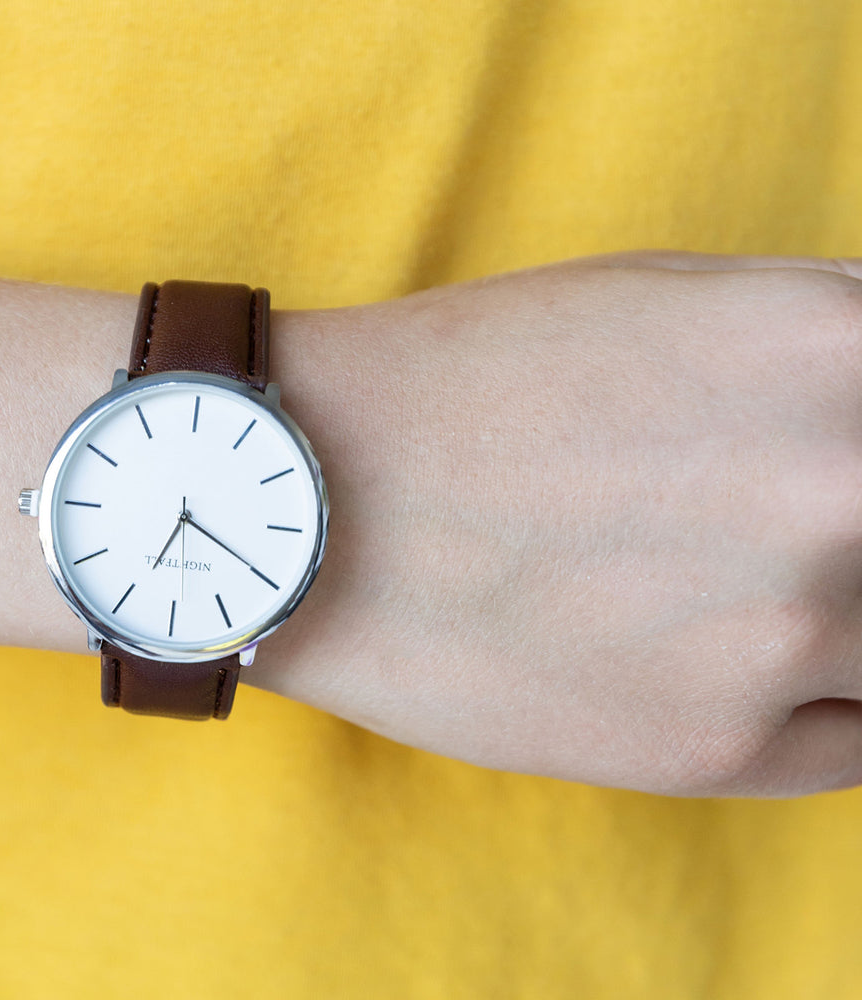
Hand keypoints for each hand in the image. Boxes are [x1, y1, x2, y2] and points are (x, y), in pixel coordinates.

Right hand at [257, 250, 861, 796]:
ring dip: (851, 618)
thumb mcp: (670, 298)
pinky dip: (823, 700)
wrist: (316, 496)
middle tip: (766, 527)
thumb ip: (830, 345)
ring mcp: (784, 634)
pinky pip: (855, 738)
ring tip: (741, 586)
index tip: (834, 478)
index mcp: (835, 347)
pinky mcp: (715, 747)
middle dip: (852, 527)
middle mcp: (839, 494)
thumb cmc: (474, 381)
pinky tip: (731, 658)